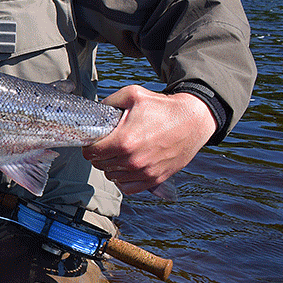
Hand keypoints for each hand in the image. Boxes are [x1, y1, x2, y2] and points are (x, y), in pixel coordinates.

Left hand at [82, 85, 216, 194]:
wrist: (193, 120)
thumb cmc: (164, 107)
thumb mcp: (133, 94)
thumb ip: (109, 102)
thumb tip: (96, 111)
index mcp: (124, 141)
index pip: (91, 153)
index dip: (89, 145)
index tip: (93, 140)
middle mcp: (133, 161)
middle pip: (100, 165)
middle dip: (99, 154)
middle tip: (107, 144)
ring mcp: (144, 172)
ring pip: (112, 177)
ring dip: (111, 166)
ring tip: (118, 153)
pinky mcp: (155, 179)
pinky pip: (128, 187)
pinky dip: (124, 179)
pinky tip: (127, 167)